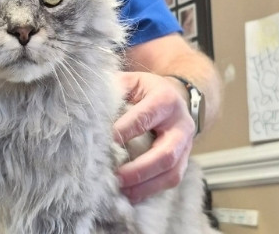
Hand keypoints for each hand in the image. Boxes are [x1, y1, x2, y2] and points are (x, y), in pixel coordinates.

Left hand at [113, 71, 194, 202]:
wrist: (175, 98)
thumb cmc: (145, 91)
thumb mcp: (133, 82)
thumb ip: (116, 90)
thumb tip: (92, 107)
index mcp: (166, 100)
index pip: (145, 118)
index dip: (125, 131)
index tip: (106, 142)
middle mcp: (180, 124)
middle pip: (165, 153)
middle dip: (140, 169)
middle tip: (116, 176)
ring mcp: (186, 146)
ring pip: (171, 173)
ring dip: (145, 185)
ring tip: (122, 191)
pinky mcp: (184, 161)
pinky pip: (171, 181)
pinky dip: (150, 191)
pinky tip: (131, 195)